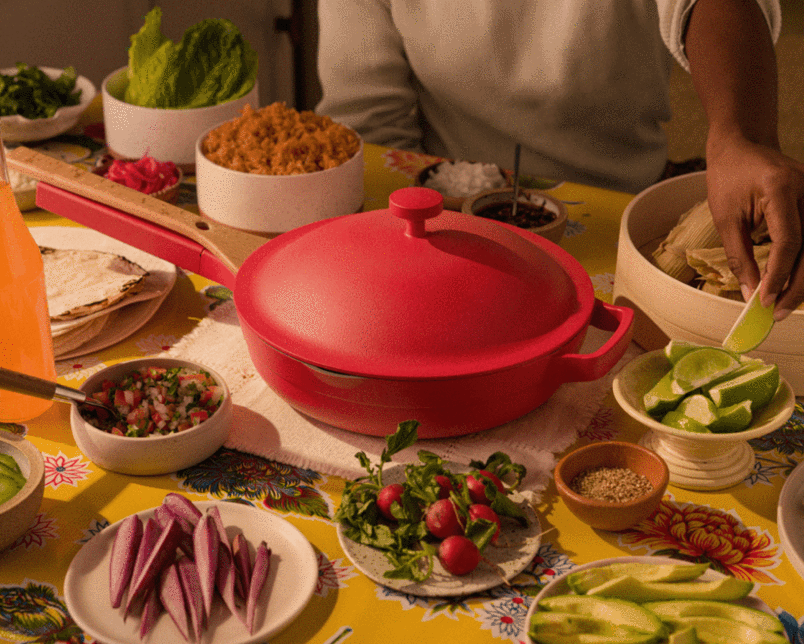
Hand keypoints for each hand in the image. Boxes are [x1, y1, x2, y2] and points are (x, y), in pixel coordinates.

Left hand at [704, 136, 803, 320]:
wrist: (743, 145)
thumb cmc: (728, 177)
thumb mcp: (725, 217)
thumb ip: (739, 255)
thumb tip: (749, 293)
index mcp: (782, 189)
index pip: (790, 240)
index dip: (778, 274)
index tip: (763, 299)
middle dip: (795, 285)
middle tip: (775, 313)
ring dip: (803, 279)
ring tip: (783, 304)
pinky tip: (791, 284)